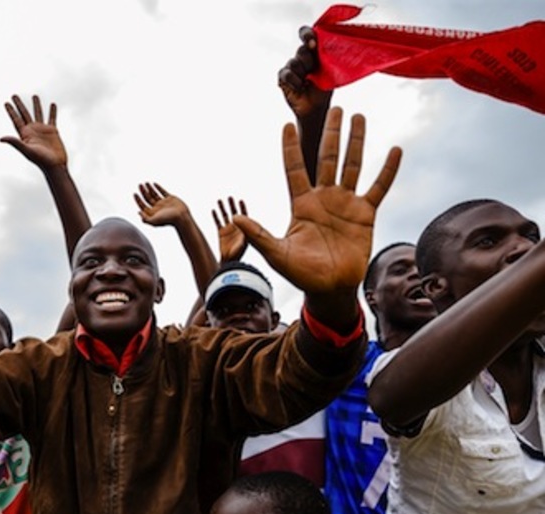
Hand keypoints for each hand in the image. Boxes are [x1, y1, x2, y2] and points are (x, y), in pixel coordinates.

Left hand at [0, 95, 66, 168]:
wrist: (55, 165)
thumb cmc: (40, 160)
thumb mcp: (27, 150)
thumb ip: (15, 142)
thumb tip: (0, 138)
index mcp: (25, 134)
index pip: (16, 120)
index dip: (11, 111)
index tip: (6, 103)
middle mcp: (32, 130)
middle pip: (24, 114)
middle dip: (19, 105)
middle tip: (14, 95)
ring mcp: (42, 130)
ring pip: (38, 114)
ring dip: (36, 105)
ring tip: (34, 95)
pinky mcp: (53, 131)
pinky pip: (52, 118)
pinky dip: (52, 112)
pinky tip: (52, 104)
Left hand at [135, 182, 190, 227]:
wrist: (182, 217)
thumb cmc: (168, 220)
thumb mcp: (154, 221)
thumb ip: (145, 219)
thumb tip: (138, 212)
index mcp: (153, 213)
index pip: (143, 205)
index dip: (138, 199)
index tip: (135, 193)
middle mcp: (157, 207)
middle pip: (147, 198)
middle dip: (143, 191)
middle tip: (139, 185)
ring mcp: (163, 202)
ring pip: (154, 194)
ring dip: (149, 188)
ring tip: (146, 183)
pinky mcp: (170, 198)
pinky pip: (163, 192)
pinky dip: (158, 187)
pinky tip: (154, 184)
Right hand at [212, 197, 248, 262]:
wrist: (228, 262)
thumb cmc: (237, 255)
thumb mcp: (243, 245)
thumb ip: (243, 237)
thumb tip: (241, 229)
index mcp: (243, 229)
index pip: (244, 216)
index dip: (242, 208)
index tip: (240, 201)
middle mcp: (236, 228)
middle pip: (234, 213)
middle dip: (232, 205)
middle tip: (230, 197)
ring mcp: (228, 230)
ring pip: (225, 216)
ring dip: (223, 208)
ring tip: (220, 200)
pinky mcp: (221, 233)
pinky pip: (218, 222)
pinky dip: (216, 216)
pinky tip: (213, 210)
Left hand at [233, 107, 401, 293]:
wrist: (330, 289)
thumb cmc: (301, 274)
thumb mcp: (277, 254)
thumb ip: (258, 235)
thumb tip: (235, 219)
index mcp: (301, 204)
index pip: (294, 169)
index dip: (290, 148)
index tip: (286, 125)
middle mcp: (323, 198)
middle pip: (326, 158)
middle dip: (329, 134)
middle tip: (333, 108)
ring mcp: (345, 204)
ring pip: (352, 165)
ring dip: (355, 141)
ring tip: (358, 117)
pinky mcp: (365, 214)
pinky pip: (379, 187)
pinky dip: (387, 170)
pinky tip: (395, 150)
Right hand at [278, 27, 331, 118]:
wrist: (316, 107)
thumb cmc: (324, 88)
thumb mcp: (330, 70)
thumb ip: (326, 55)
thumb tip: (323, 44)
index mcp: (314, 51)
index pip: (307, 34)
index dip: (307, 34)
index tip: (312, 42)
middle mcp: (302, 57)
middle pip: (301, 50)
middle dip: (309, 62)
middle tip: (313, 72)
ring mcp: (291, 66)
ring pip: (294, 62)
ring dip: (302, 74)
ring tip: (306, 83)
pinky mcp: (283, 77)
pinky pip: (286, 73)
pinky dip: (294, 81)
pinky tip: (299, 87)